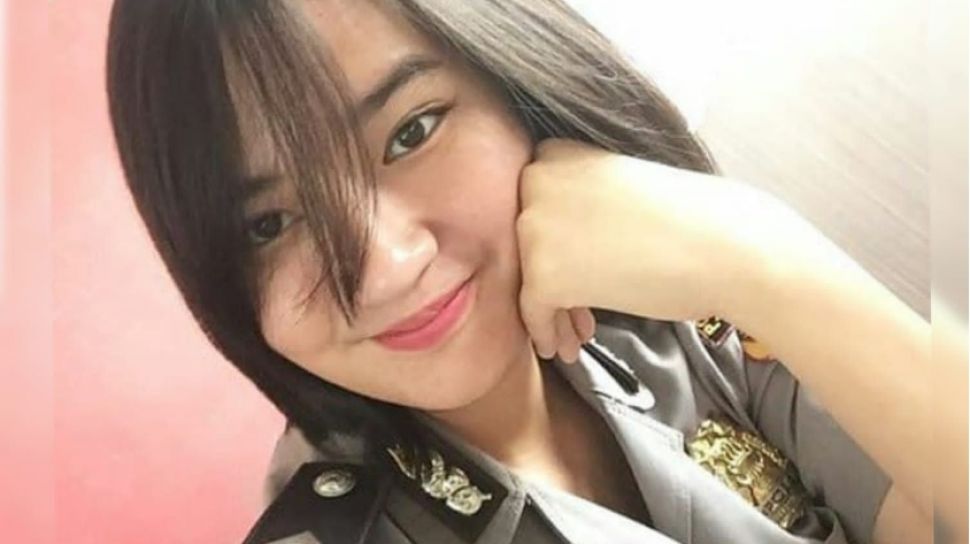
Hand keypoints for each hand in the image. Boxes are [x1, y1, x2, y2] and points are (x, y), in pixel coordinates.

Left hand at [516, 138, 783, 360]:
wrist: (723, 248)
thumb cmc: (688, 218)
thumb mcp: (620, 185)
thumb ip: (581, 201)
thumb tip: (562, 236)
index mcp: (556, 154)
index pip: (532, 203)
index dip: (552, 241)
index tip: (574, 266)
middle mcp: (536, 183)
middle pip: (526, 242)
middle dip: (550, 278)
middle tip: (575, 310)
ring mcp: (534, 228)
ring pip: (528, 280)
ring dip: (552, 311)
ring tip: (574, 336)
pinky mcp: (543, 275)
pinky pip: (533, 312)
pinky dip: (546, 333)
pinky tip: (563, 349)